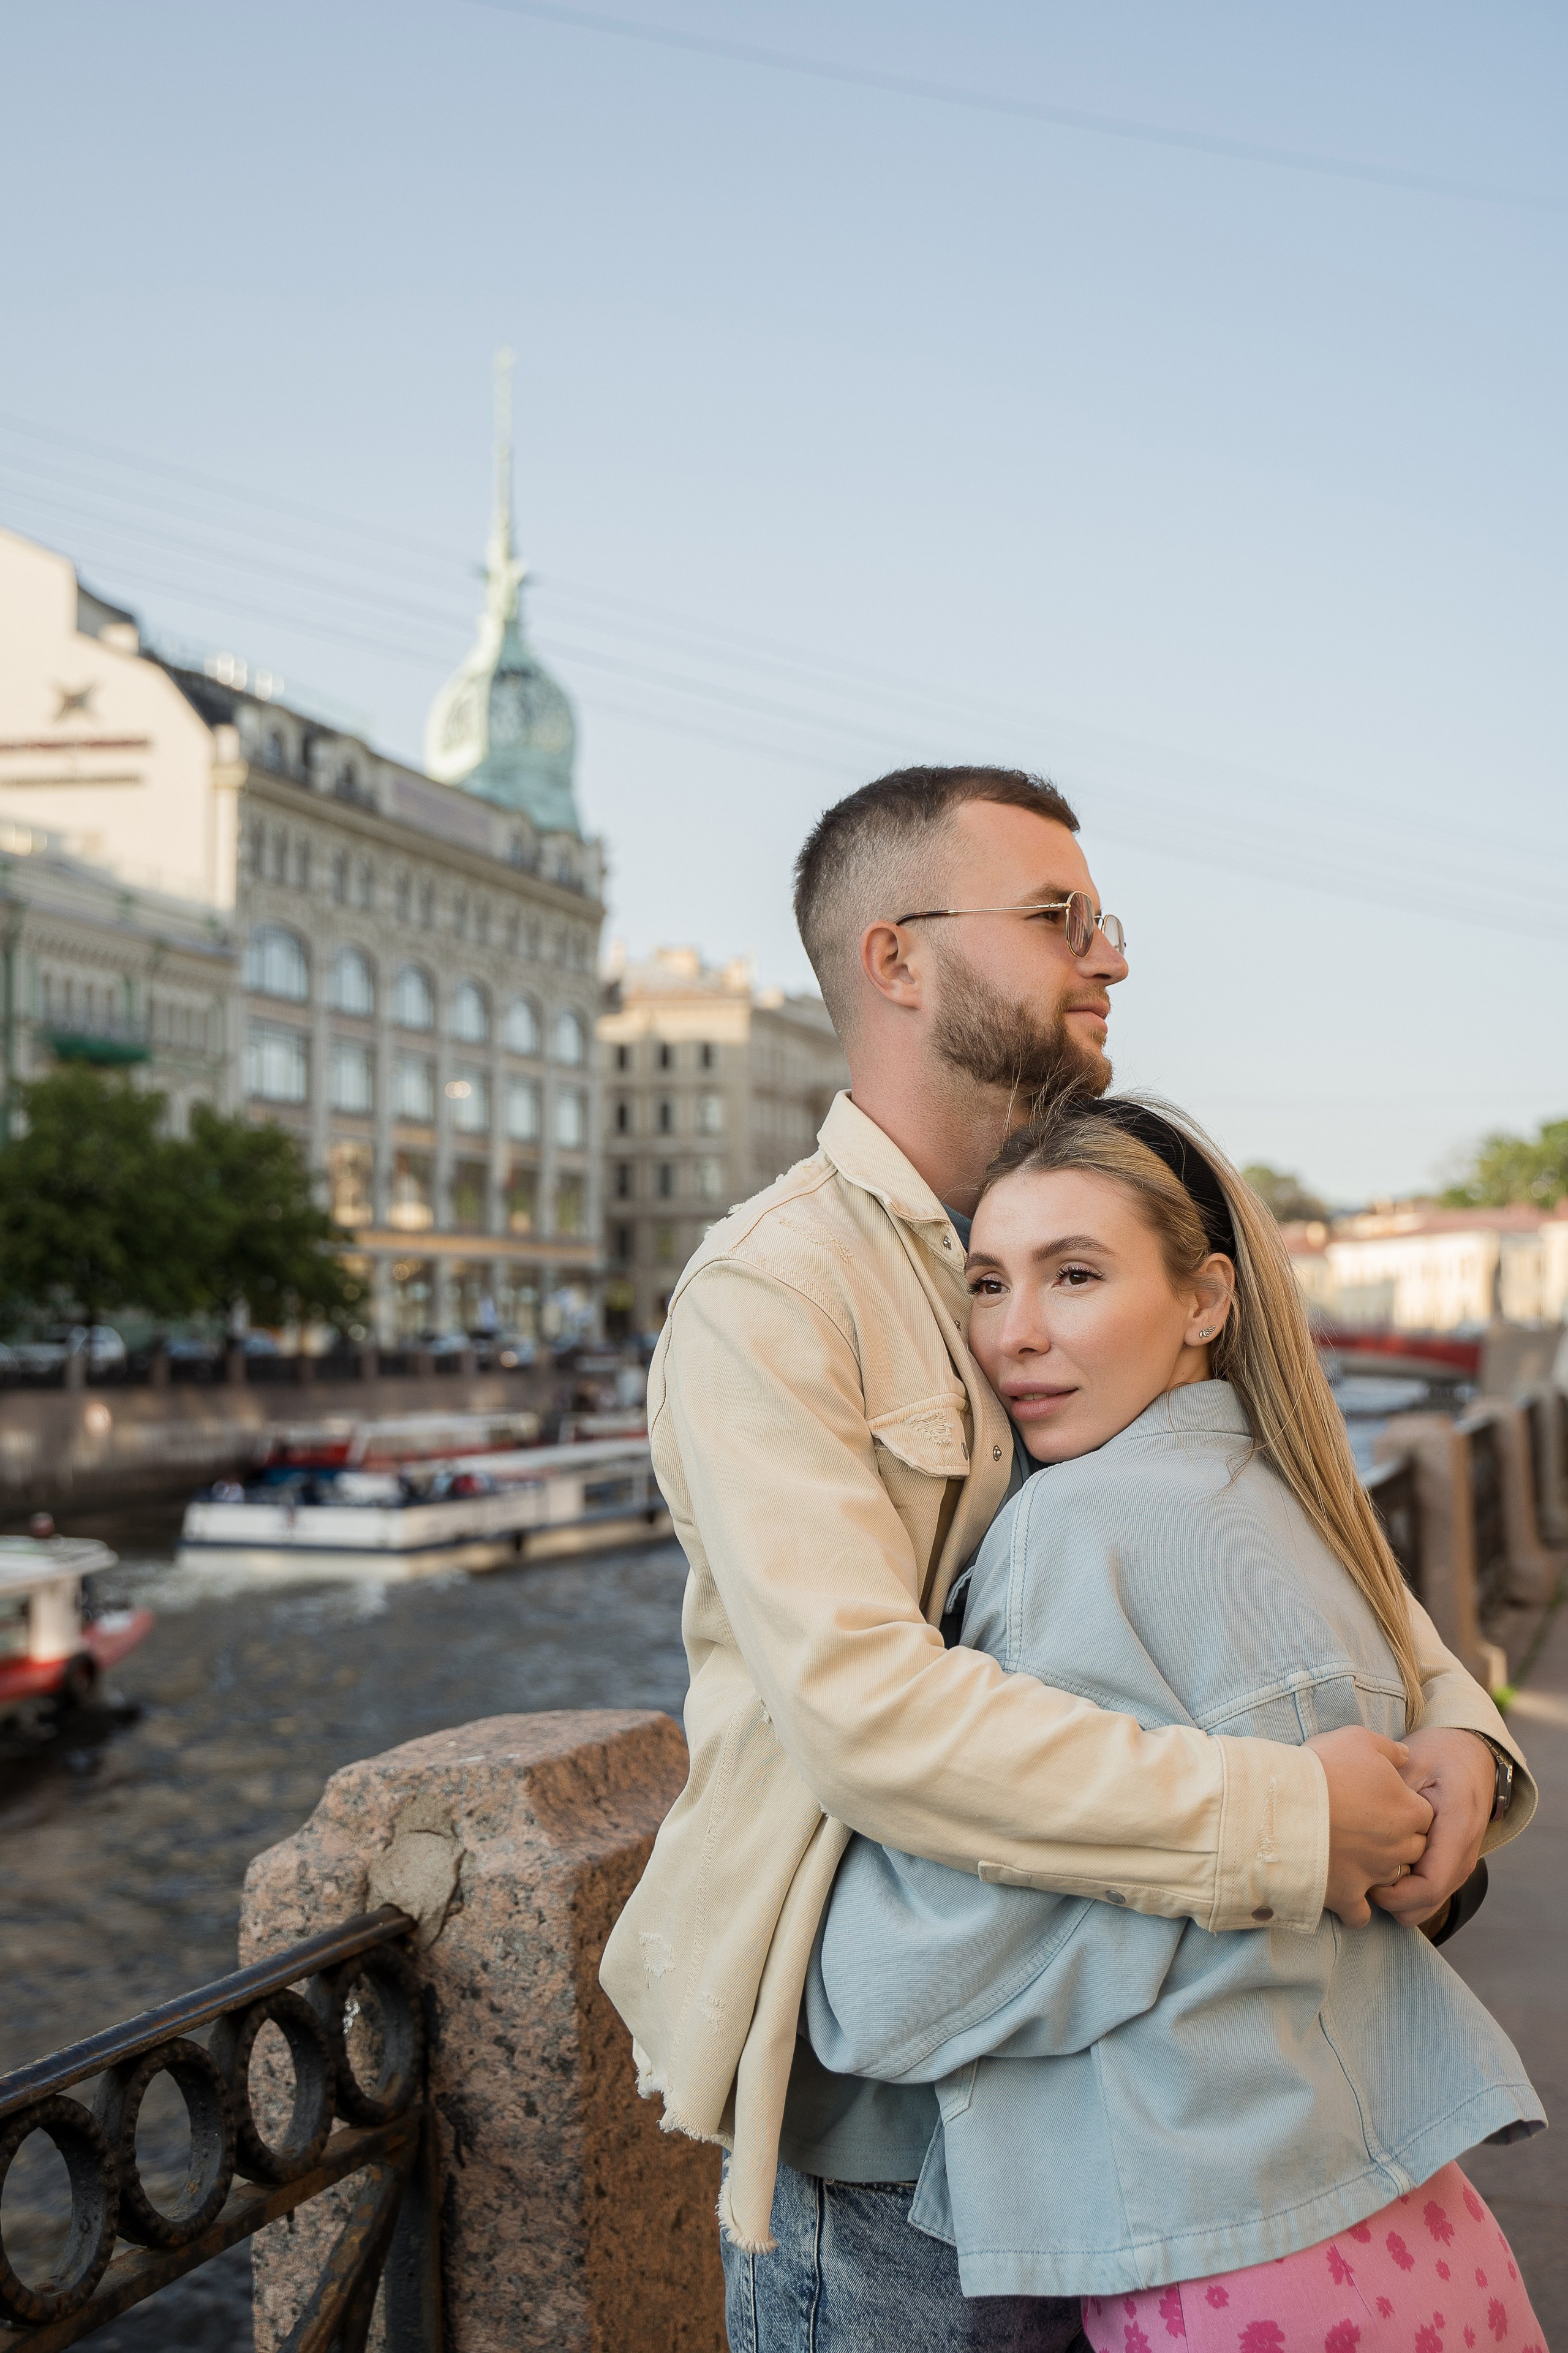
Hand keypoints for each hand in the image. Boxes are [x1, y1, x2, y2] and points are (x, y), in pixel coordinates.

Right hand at [1307, 1725, 1432, 1927]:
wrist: (1283, 1803)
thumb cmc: (1322, 1768)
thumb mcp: (1358, 1740)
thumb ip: (1390, 1749)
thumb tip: (1406, 1756)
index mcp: (1408, 1810)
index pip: (1426, 1816)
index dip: (1406, 1808)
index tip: (1383, 1802)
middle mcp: (1397, 1847)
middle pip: (1414, 1850)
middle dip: (1397, 1841)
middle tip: (1368, 1828)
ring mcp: (1373, 1874)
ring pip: (1391, 1880)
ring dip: (1378, 1871)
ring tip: (1353, 1856)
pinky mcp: (1345, 1895)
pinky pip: (1360, 1914)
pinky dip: (1354, 1907)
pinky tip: (1342, 1893)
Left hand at [1369, 1728, 1493, 1926]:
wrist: (1470, 1752)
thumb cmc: (1438, 1754)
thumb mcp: (1412, 1762)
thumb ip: (1393, 1795)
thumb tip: (1361, 1824)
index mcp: (1458, 1827)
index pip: (1430, 1885)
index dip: (1394, 1894)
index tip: (1367, 1880)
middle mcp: (1466, 1852)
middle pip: (1427, 1902)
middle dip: (1392, 1901)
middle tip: (1361, 1877)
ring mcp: (1463, 1861)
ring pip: (1429, 1902)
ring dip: (1399, 1897)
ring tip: (1371, 1869)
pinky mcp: (1454, 1863)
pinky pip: (1430, 1890)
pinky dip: (1407, 1888)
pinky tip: (1385, 1865)